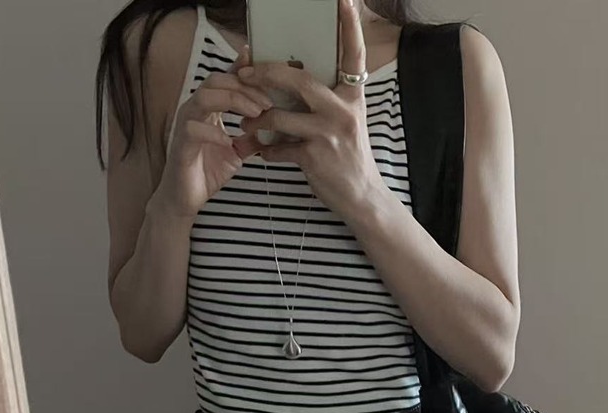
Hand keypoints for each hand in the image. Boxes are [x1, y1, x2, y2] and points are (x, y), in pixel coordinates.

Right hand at [153, 46, 273, 220]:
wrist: (186, 199)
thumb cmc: (206, 172)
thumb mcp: (236, 153)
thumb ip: (250, 138)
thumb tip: (271, 129)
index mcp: (208, 108)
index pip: (224, 80)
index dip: (243, 72)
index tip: (267, 73)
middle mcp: (195, 110)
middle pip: (216, 81)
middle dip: (245, 87)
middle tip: (268, 102)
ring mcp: (185, 125)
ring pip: (205, 97)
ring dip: (233, 101)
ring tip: (256, 113)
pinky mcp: (181, 144)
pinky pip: (194, 129)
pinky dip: (214, 132)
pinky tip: (230, 141)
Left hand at [236, 0, 387, 219]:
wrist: (361, 197)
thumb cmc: (348, 157)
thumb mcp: (347, 121)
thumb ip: (327, 100)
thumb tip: (294, 79)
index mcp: (353, 96)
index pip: (354, 55)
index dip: (350, 26)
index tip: (344, 0)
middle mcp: (342, 111)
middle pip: (298, 80)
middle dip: (266, 73)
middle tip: (246, 73)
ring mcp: (328, 134)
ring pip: (279, 116)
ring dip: (256, 121)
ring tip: (246, 125)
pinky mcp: (315, 157)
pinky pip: (279, 148)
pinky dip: (266, 151)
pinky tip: (263, 152)